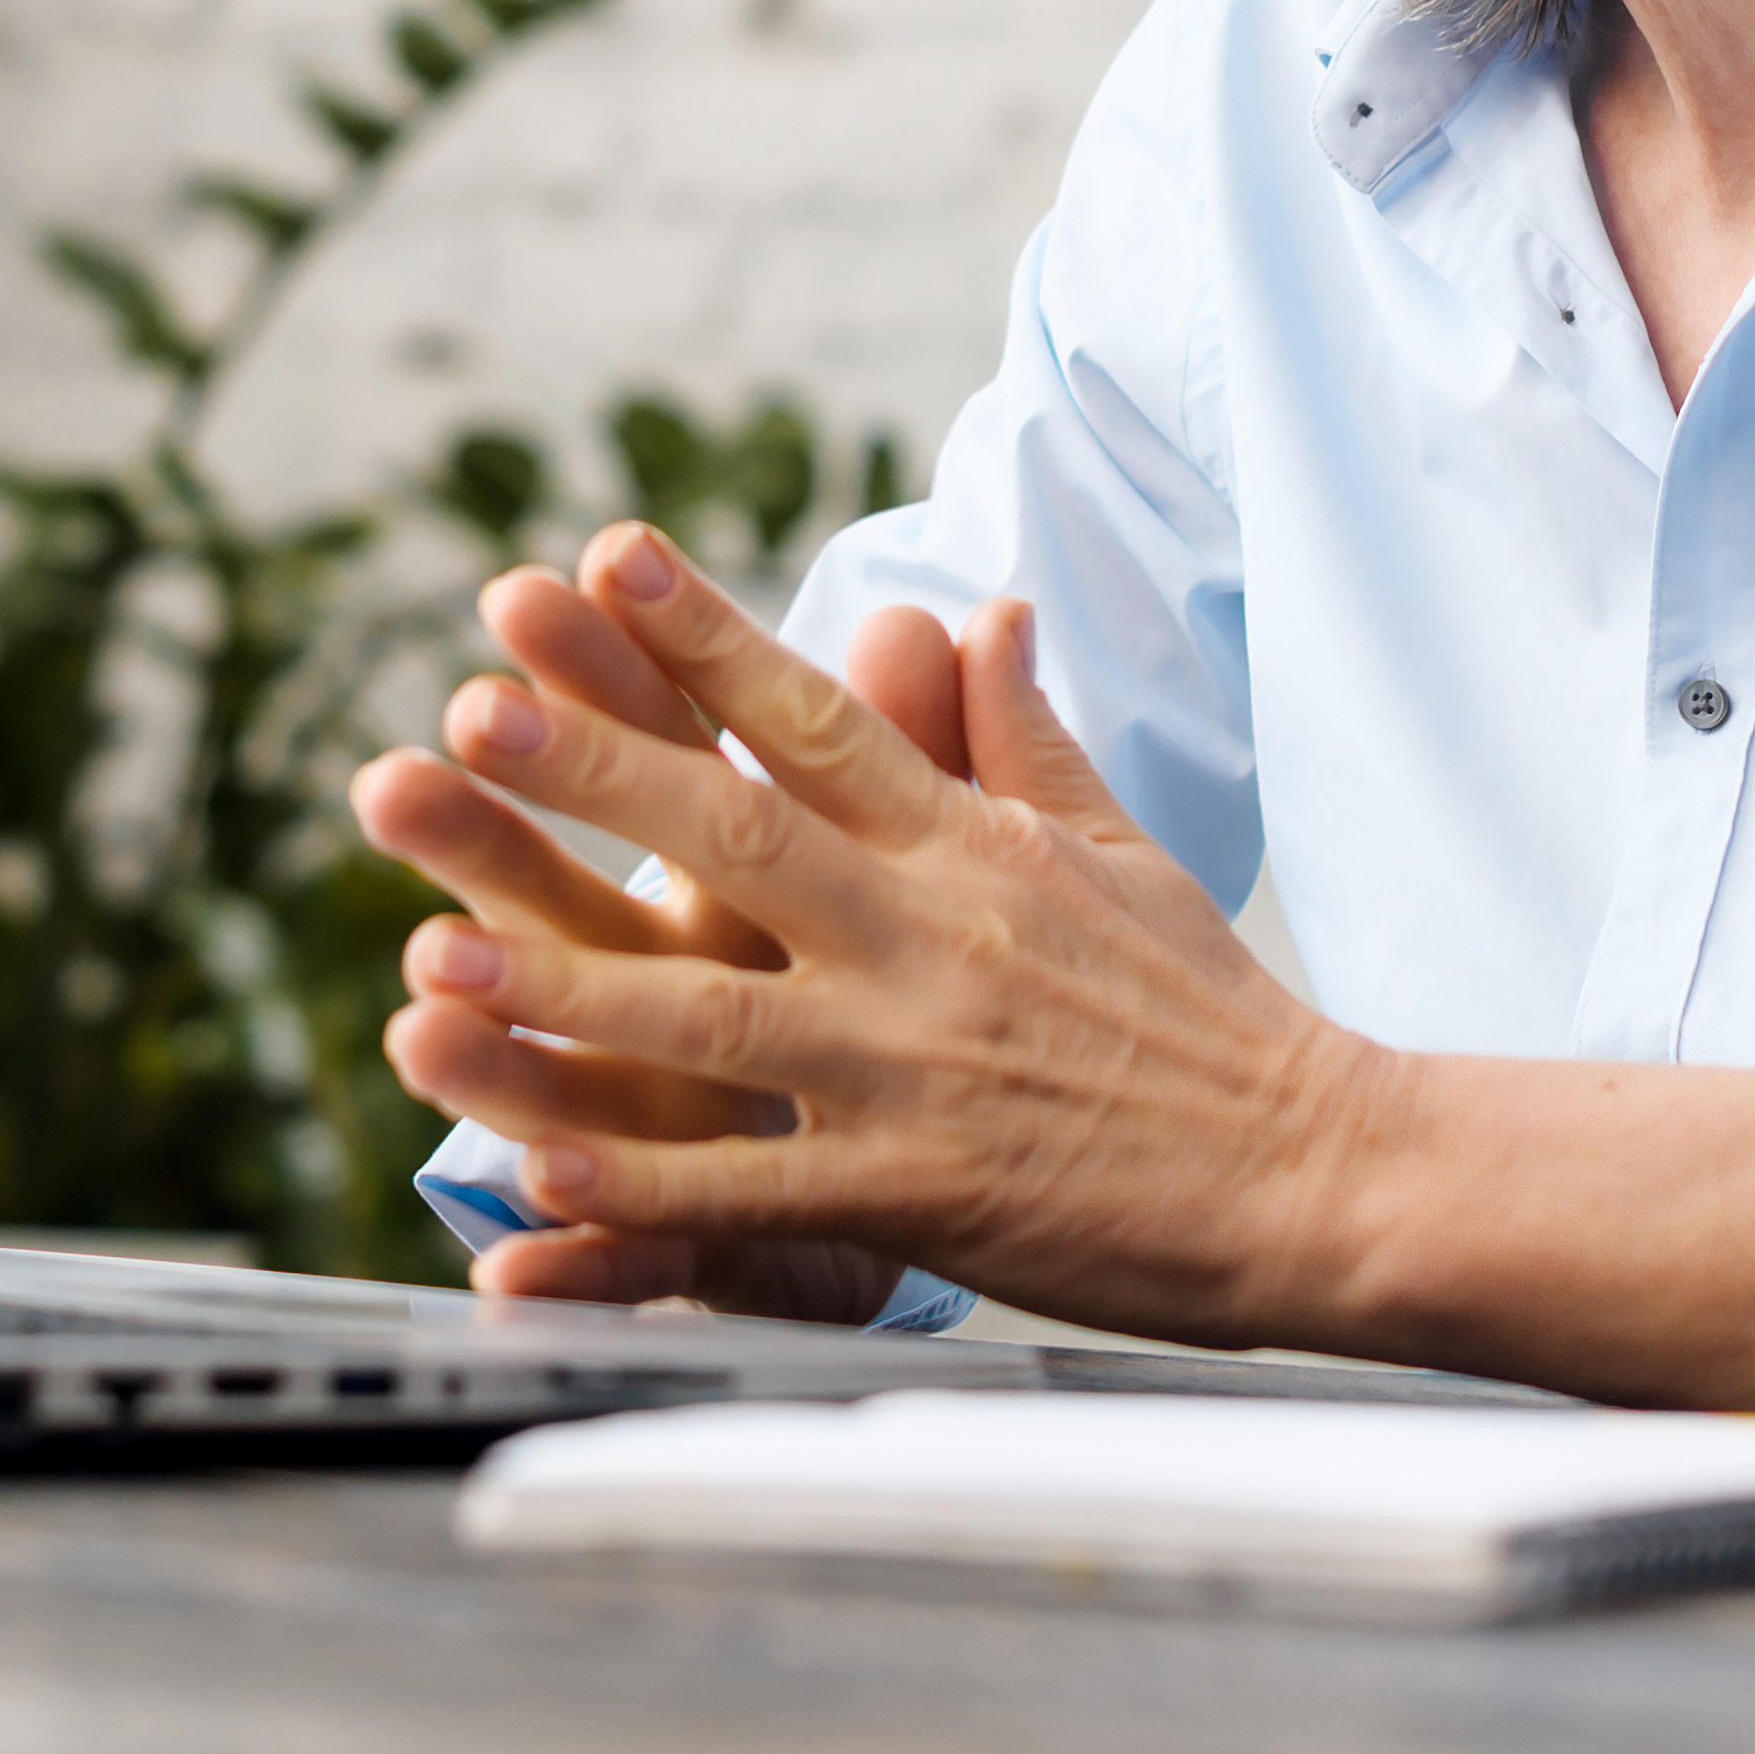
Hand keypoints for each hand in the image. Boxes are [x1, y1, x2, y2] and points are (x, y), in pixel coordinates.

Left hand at [356, 525, 1387, 1350]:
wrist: (1321, 1174)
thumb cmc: (1212, 1015)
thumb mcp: (1118, 850)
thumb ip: (1020, 735)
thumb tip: (979, 608)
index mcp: (971, 847)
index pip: (820, 718)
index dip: (705, 635)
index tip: (604, 556)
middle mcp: (930, 940)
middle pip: (737, 838)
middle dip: (596, 772)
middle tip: (472, 710)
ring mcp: (918, 1070)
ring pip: (715, 1019)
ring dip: (567, 992)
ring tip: (433, 961)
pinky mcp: (921, 1197)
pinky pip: (757, 1194)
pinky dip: (646, 1191)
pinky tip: (539, 1175)